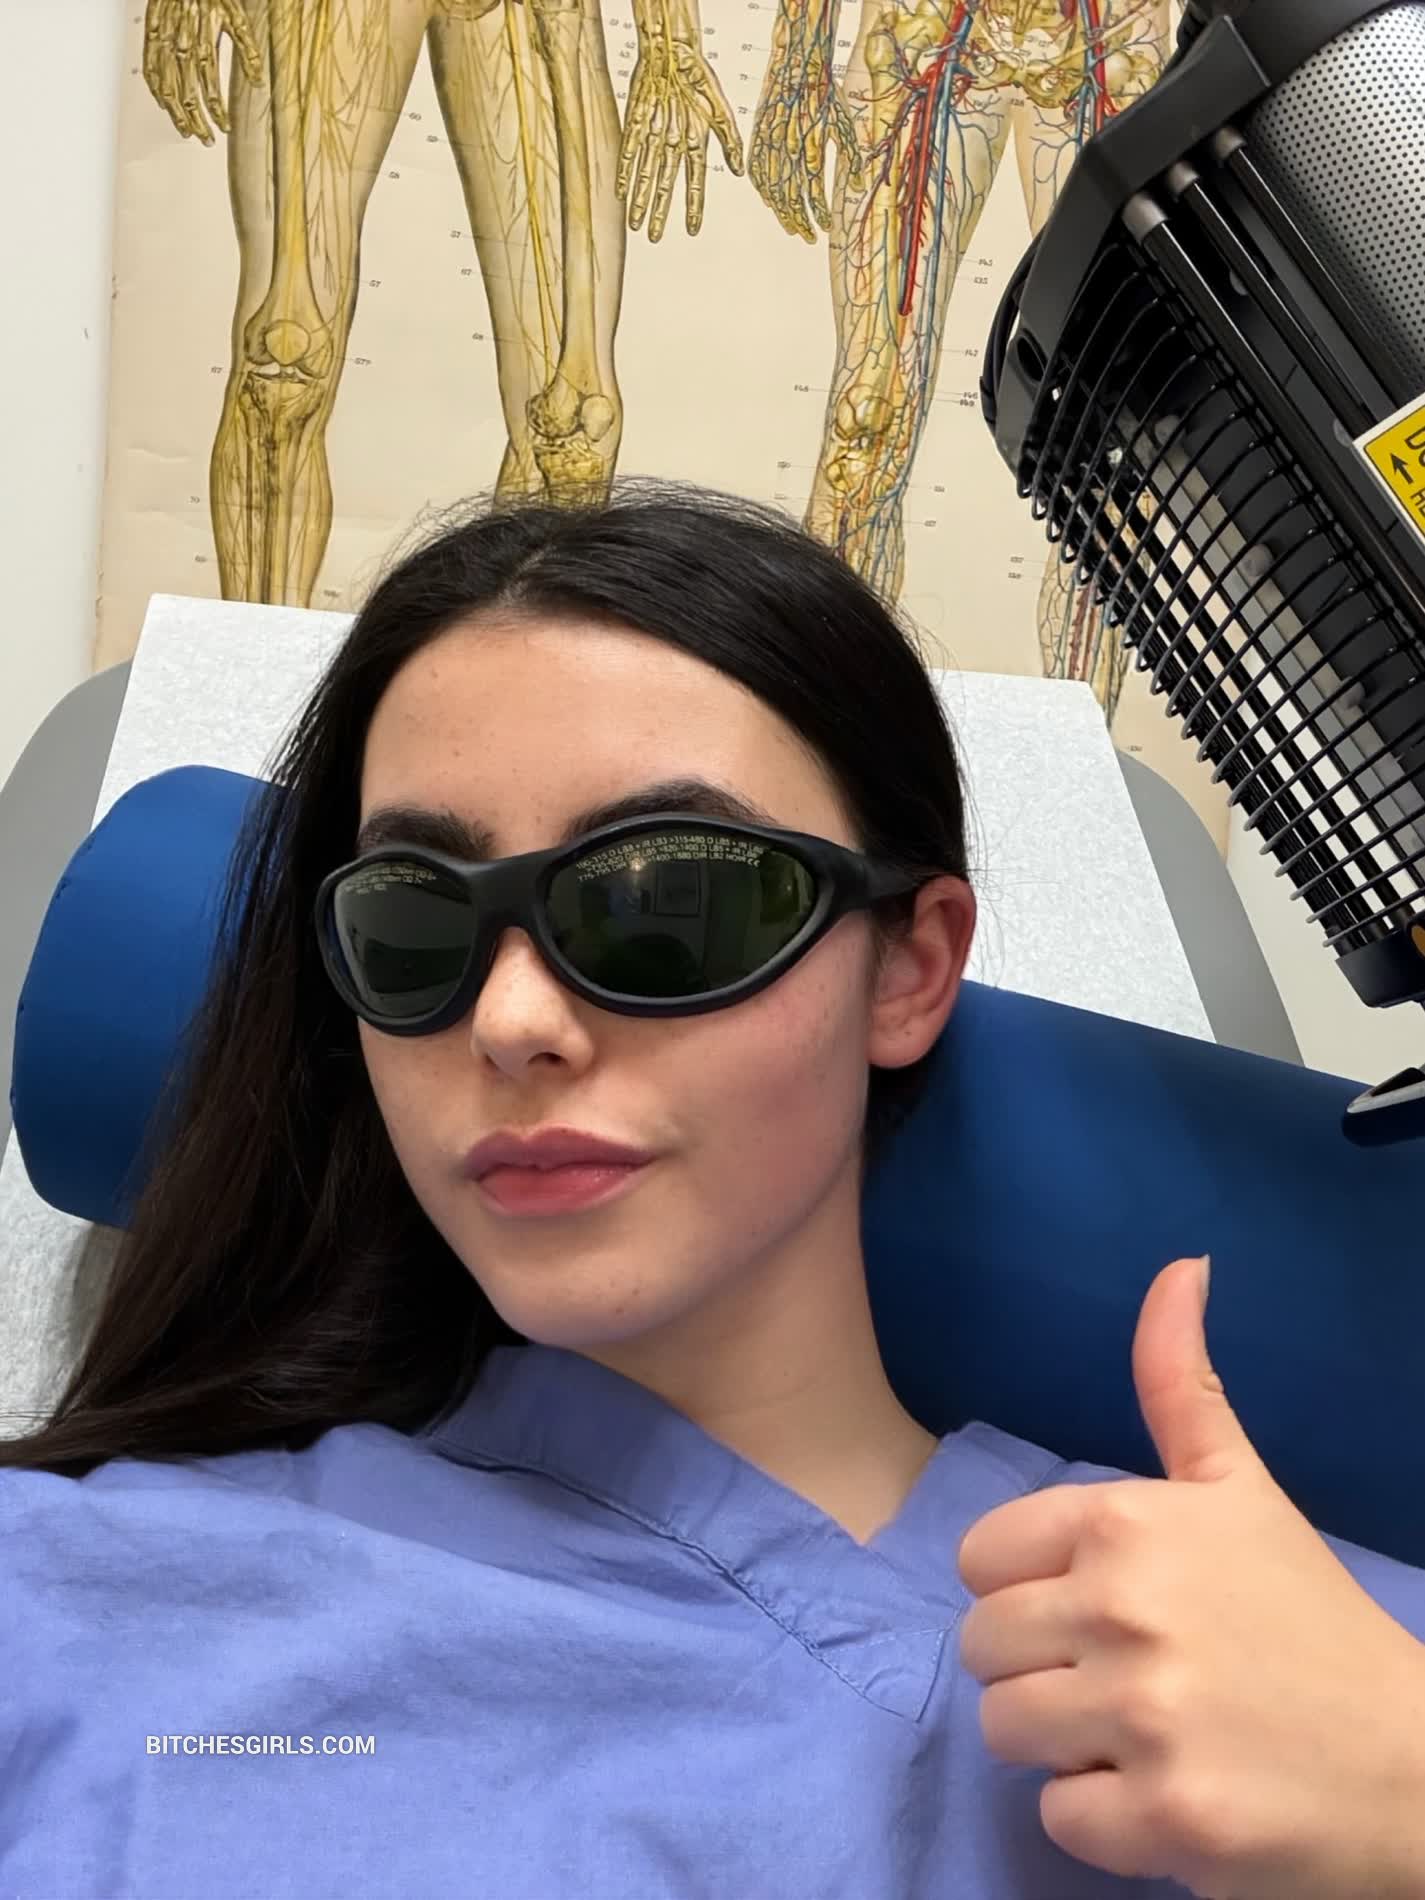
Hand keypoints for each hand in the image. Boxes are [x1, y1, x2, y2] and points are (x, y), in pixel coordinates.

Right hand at [143, 0, 262, 144]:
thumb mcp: (236, 18)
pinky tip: (162, 104)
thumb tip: (257, 82)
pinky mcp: (150, 34)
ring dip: (176, 112)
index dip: (217, 110)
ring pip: (166, 85)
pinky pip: (149, 67)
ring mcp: (163, 40)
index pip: (210, 86)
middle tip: (206, 138)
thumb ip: (247, 50)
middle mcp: (181, 43)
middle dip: (197, 120)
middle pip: (187, 92)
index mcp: (203, 40)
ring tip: (186, 131)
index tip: (225, 127)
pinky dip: (155, 89)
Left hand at [617, 9, 743, 241]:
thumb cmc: (699, 76)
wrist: (674, 48)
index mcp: (695, 142)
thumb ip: (730, 141)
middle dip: (658, 211)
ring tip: (634, 224)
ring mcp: (653, 134)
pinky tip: (620, 191)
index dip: (693, 207)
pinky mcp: (636, 121)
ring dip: (639, 199)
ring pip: (644, 173)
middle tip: (652, 236)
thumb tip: (738, 173)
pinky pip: (629, 151)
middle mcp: (673, 143)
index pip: (694, 182)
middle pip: (665, 184)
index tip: (691, 231)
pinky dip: (624, 171)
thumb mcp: (720, 109)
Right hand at [748, 9, 863, 241]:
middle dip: (800, 223)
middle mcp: (788, 152)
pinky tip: (771, 203)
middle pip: (790, 200)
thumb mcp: (844, 123)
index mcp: (810, 149)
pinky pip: (757, 174)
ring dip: (782, 214)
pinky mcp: (758, 138)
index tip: (826, 227)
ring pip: (772, 192)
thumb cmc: (825, 93)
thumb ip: (851, 157)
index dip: (820, 215)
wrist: (799, 63)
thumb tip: (858, 186)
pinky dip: (763, 192)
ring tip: (791, 227)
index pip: (814, 194)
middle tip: (808, 236)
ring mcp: (770, 146)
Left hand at [958, 1256, 1424, 1899]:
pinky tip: (1167, 1794)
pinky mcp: (1162, 1820)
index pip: (980, 1559)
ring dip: (1064, 1746)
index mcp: (1126, 1523)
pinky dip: (1102, 1821)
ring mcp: (1141, 1717)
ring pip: (1005, 1729)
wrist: (1416, 1765)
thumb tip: (1179, 1266)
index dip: (1028, 1592)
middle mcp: (1122, 1608)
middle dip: (1040, 1669)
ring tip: (1142, 1734)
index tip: (1095, 1610)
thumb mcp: (1243, 1491)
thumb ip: (1182, 1385)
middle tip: (1124, 1680)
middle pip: (982, 1646)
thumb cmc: (1310, 1621)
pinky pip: (1056, 1818)